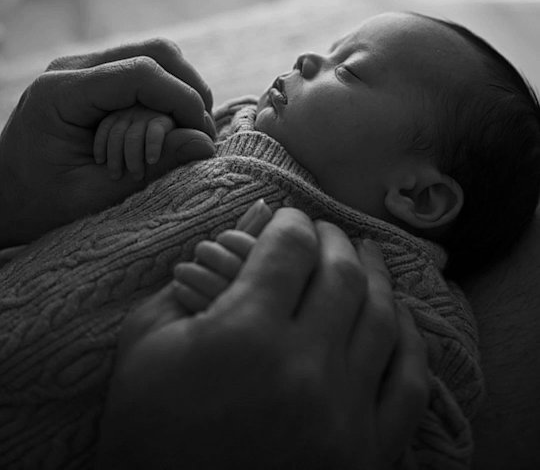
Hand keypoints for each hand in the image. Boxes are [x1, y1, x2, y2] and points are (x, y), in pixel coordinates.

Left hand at [0, 39, 215, 244]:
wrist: (2, 195)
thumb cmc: (39, 203)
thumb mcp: (93, 196)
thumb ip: (150, 168)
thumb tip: (205, 144)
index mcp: (60, 94)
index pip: (139, 73)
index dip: (181, 98)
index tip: (203, 134)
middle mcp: (70, 68)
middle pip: (153, 52)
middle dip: (188, 88)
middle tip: (202, 130)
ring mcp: (81, 66)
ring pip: (152, 54)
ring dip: (179, 87)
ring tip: (189, 127)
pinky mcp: (92, 74)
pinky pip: (141, 66)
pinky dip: (164, 90)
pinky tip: (169, 121)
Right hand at [96, 208, 428, 469]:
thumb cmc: (146, 428)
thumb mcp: (146, 339)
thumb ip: (192, 273)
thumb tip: (249, 223)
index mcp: (245, 334)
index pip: (291, 248)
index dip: (291, 223)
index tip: (287, 222)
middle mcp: (304, 370)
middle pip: (342, 275)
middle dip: (333, 240)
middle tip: (322, 233)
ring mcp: (343, 416)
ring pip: (382, 319)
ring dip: (375, 278)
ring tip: (363, 259)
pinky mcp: (367, 456)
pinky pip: (410, 383)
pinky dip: (410, 341)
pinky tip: (396, 318)